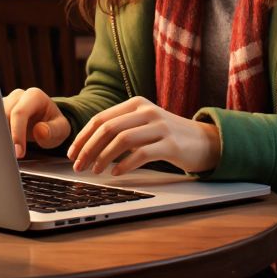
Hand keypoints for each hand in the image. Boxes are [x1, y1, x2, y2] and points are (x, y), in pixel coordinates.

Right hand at [3, 87, 69, 158]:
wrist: (46, 122)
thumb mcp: (61, 129)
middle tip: (8, 156)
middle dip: (5, 137)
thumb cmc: (54, 126)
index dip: (17, 134)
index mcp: (34, 96)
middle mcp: (18, 96)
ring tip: (3, 153)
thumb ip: (53, 130)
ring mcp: (6, 102)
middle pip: (3, 115)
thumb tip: (39, 130)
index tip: (18, 153)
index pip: (19, 113)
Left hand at [67, 96, 221, 175]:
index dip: (83, 137)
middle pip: (108, 128)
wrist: (205, 141)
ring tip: (95, 171)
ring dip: (103, 157)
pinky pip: (141, 154)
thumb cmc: (168, 136)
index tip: (71, 153)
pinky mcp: (171, 145)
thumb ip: (121, 128)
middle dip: (88, 148)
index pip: (100, 118)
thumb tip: (87, 146)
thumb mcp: (144, 124)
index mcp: (136, 104)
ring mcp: (160, 127)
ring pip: (122, 140)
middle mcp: (147, 111)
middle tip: (78, 166)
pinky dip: (124, 164)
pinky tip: (115, 173)